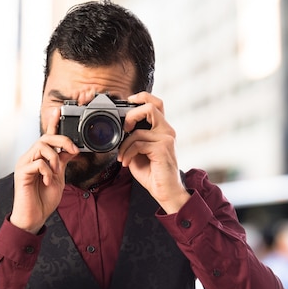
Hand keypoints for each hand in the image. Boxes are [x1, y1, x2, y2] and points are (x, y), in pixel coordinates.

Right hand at [10, 109, 78, 232]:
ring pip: (41, 147)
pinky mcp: (21, 172)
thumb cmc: (44, 199)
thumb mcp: (59, 178)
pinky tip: (46, 181)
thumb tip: (71, 149)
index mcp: (40, 158)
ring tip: (56, 173)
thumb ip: (63, 162)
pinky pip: (38, 163)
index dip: (52, 123)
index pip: (47, 137)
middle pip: (46, 137)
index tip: (58, 111)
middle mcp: (30, 157)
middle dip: (62, 140)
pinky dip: (47, 171)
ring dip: (54, 159)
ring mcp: (24, 164)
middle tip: (73, 150)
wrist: (34, 217)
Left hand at [117, 92, 189, 213]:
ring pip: (138, 131)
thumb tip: (120, 129)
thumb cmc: (152, 172)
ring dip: (124, 145)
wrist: (165, 191)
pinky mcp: (163, 148)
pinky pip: (138, 144)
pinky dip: (127, 153)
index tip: (128, 102)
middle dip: (132, 114)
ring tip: (122, 157)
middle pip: (151, 106)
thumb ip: (133, 138)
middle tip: (125, 127)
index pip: (156, 104)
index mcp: (162, 129)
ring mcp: (166, 139)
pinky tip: (126, 162)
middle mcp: (167, 131)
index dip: (141, 97)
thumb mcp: (138, 151)